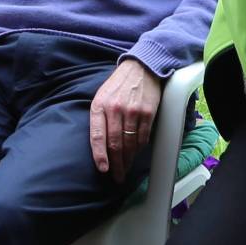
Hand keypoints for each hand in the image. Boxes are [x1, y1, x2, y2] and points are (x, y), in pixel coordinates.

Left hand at [89, 58, 161, 183]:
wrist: (141, 68)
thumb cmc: (118, 85)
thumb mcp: (102, 96)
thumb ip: (99, 118)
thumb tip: (101, 146)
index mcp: (100, 105)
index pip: (97, 136)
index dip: (100, 155)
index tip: (104, 169)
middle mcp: (115, 109)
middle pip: (115, 144)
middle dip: (116, 164)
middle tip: (117, 177)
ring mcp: (133, 111)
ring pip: (130, 144)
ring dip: (128, 160)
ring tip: (126, 169)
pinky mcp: (147, 113)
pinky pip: (143, 137)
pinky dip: (139, 148)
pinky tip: (136, 152)